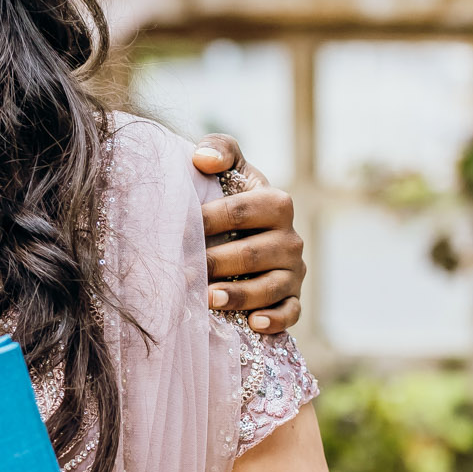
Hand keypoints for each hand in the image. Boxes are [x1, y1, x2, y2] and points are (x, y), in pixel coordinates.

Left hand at [192, 133, 303, 333]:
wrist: (249, 235)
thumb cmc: (232, 199)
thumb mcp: (231, 170)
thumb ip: (220, 149)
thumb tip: (202, 159)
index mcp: (276, 203)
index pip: (241, 210)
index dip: (208, 219)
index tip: (178, 230)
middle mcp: (290, 238)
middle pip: (252, 253)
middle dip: (215, 263)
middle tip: (182, 273)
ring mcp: (294, 271)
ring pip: (270, 287)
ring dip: (239, 295)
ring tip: (208, 299)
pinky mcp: (293, 298)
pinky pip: (290, 313)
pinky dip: (274, 319)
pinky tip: (253, 322)